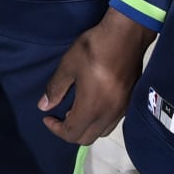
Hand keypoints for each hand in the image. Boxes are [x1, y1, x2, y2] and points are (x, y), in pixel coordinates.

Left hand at [38, 9, 157, 144]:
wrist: (127, 35)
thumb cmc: (94, 48)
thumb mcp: (68, 65)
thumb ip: (55, 88)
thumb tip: (43, 106)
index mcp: (92, 108)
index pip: (72, 133)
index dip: (56, 129)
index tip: (47, 117)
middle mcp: (109, 115)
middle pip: (87, 138)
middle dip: (70, 131)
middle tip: (60, 114)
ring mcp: (122, 110)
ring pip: (101, 131)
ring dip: (86, 127)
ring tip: (74, 110)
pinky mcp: (129, 102)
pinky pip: (111, 122)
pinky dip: (98, 121)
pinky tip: (92, 104)